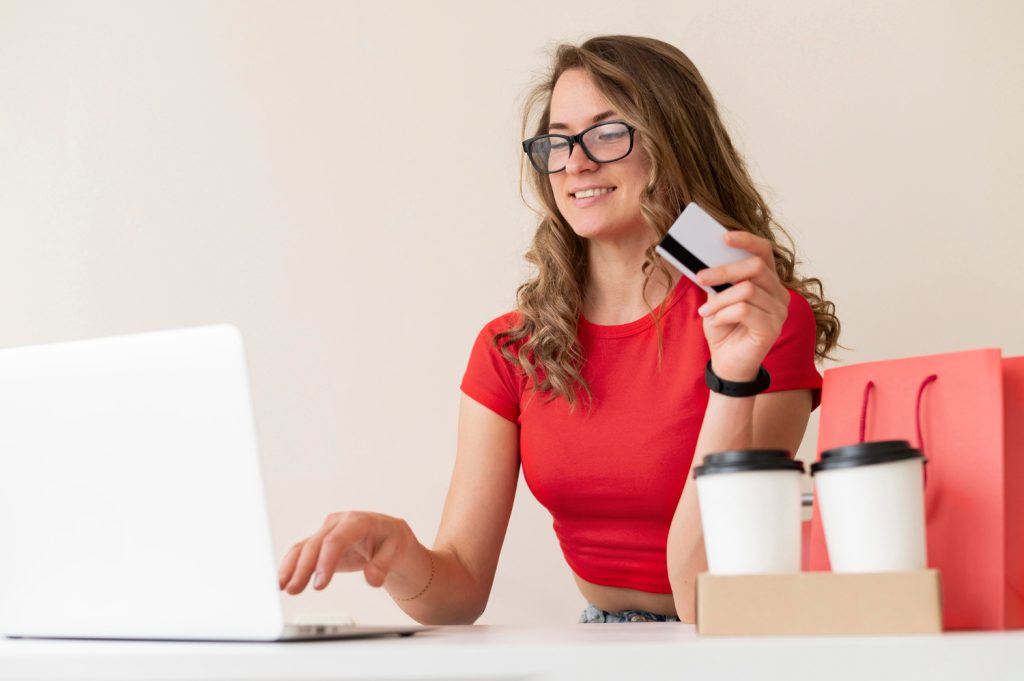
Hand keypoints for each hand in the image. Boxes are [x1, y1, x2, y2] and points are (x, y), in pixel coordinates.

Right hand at [278, 511, 414, 594]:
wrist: (388, 535)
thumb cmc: (391, 540)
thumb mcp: (396, 550)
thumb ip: (384, 564)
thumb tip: (373, 578)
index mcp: (358, 521)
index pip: (336, 540)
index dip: (325, 562)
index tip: (319, 585)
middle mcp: (339, 523)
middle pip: (316, 544)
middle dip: (303, 568)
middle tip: (295, 590)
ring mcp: (327, 531)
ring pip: (303, 547)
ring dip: (291, 568)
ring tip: (283, 587)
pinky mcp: (320, 542)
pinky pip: (301, 552)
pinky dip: (290, 566)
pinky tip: (282, 581)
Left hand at [695, 231, 789, 381]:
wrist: (727, 363)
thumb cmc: (724, 328)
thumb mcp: (716, 299)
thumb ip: (717, 280)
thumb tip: (704, 260)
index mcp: (767, 281)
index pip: (764, 251)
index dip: (746, 240)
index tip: (723, 237)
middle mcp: (779, 294)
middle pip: (756, 267)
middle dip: (724, 270)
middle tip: (700, 277)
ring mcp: (779, 311)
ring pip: (747, 290)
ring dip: (719, 299)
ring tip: (704, 311)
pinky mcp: (772, 328)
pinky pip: (744, 310)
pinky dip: (724, 314)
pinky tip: (715, 321)